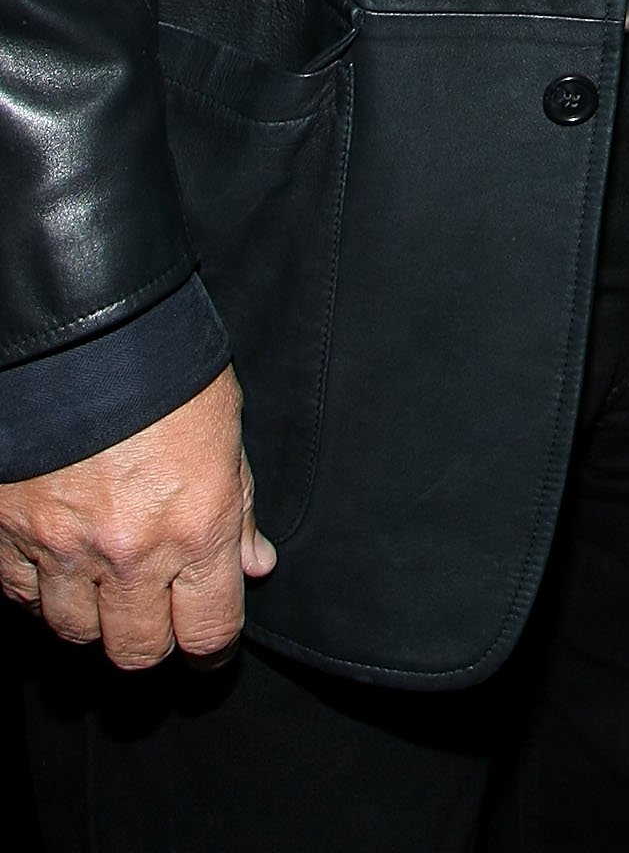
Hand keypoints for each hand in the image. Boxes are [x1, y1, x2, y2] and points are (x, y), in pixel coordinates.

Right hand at [0, 366, 275, 667]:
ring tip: (108, 585)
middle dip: (153, 641)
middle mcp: (130, 552)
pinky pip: (22, 598)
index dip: (214, 648)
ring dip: (94, 618)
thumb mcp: (225, 427)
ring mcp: (63, 548)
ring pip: (75, 632)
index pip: (209, 630)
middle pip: (138, 651)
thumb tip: (254, 563)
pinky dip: (41, 593)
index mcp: (196, 525)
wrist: (82, 329)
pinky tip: (60, 566)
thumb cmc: (165, 368)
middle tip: (158, 617)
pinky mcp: (10, 534)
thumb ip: (239, 505)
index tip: (211, 648)